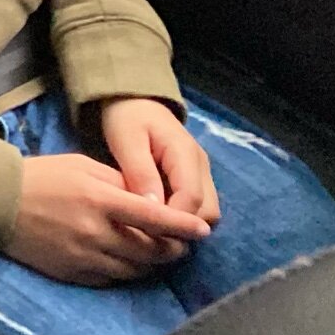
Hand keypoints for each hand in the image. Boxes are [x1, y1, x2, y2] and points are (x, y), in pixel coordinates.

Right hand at [6, 153, 211, 286]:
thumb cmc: (42, 176)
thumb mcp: (82, 166)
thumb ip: (119, 183)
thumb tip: (150, 200)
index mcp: (99, 200)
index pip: (153, 218)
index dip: (182, 226)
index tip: (203, 230)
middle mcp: (95, 233)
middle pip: (150, 251)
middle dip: (173, 249)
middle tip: (183, 244)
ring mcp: (83, 257)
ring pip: (134, 270)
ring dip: (153, 264)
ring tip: (161, 255)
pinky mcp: (72, 273)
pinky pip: (111, 279)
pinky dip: (127, 272)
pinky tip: (131, 264)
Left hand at [101, 97, 221, 225]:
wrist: (135, 101)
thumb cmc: (127, 118)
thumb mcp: (126, 140)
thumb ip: (140, 173)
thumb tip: (154, 209)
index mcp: (186, 153)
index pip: (192, 199)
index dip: (173, 220)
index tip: (146, 231)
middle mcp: (201, 166)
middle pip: (208, 212)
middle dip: (182, 227)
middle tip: (149, 233)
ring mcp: (202, 174)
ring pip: (207, 213)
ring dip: (184, 224)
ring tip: (152, 227)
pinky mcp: (196, 180)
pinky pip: (198, 208)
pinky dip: (182, 218)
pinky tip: (157, 219)